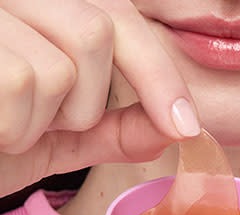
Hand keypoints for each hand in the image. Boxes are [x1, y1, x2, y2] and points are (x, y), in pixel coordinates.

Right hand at [0, 0, 199, 196]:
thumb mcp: (63, 138)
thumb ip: (117, 130)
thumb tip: (173, 128)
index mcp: (42, 10)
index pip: (120, 20)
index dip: (159, 76)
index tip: (185, 125)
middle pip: (97, 31)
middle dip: (88, 99)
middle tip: (49, 123)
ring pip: (60, 62)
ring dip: (47, 117)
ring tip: (11, 125)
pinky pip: (22, 80)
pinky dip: (17, 124)